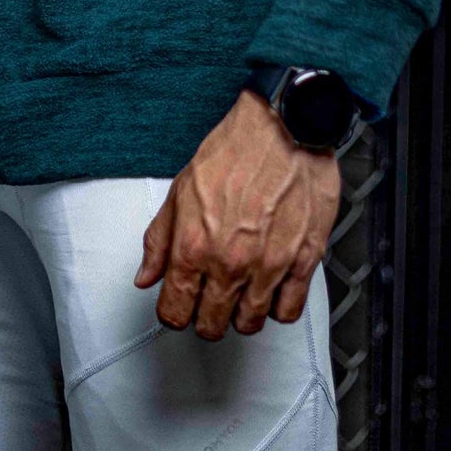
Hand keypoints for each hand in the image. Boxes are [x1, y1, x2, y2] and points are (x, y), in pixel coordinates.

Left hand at [134, 89, 340, 338]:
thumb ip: (160, 239)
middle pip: (211, 324)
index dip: (172, 312)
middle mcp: (230, 263)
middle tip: (208, 299)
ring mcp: (269, 266)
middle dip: (204, 317)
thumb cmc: (235, 149)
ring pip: (249, 323)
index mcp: (194, 246)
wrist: (283, 126)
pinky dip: (277, 308)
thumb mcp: (182, 188)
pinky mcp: (303, 262)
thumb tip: (146, 276)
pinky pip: (288, 311)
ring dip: (240, 315)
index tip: (177, 306)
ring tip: (239, 294)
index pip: (174, 310)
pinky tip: (270, 290)